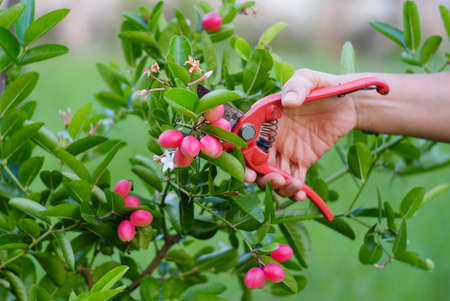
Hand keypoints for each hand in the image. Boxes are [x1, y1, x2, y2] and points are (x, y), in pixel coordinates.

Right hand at [245, 69, 358, 199]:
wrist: (349, 104)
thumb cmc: (325, 87)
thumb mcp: (310, 79)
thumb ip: (297, 86)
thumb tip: (288, 102)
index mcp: (265, 117)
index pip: (246, 137)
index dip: (241, 155)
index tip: (247, 169)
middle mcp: (271, 136)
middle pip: (256, 162)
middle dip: (259, 176)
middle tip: (273, 179)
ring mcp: (285, 150)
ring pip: (273, 174)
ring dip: (277, 186)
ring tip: (292, 186)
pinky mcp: (302, 160)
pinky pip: (294, 179)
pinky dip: (294, 190)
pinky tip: (301, 195)